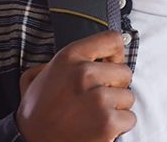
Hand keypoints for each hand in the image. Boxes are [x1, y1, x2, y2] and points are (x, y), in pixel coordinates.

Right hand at [16, 30, 135, 141]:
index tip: (110, 64)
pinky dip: (119, 126)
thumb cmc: (37, 112)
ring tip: (95, 114)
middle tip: (96, 98)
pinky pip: (130, 118)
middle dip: (115, 86)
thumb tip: (92, 55)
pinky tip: (99, 127)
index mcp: (69, 56)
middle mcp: (84, 73)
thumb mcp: (38, 75)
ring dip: (116, 107)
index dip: (115, 53)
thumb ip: (63, 61)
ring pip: (128, 96)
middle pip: (125, 72)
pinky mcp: (108, 122)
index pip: (112, 39)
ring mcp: (98, 98)